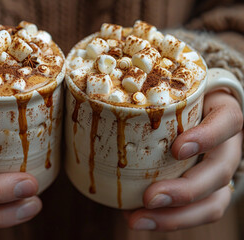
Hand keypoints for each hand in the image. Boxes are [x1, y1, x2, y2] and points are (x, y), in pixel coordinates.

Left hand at [125, 90, 242, 230]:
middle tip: (150, 198)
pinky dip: (168, 219)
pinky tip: (138, 218)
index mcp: (221, 115)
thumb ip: (147, 94)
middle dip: (185, 191)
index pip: (227, 121)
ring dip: (175, 217)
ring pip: (213, 202)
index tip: (178, 148)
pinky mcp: (209, 191)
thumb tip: (90, 100)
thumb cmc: (178, 103)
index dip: (207, 137)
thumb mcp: (170, 93)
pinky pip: (197, 212)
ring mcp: (219, 170)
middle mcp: (226, 145)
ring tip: (137, 220)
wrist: (198, 114)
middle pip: (220, 171)